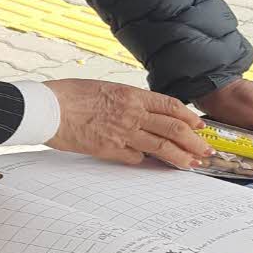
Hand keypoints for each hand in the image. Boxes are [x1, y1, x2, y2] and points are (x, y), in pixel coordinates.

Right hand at [44, 79, 211, 168]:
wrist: (47, 108)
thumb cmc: (67, 94)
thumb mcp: (102, 88)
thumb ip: (124, 100)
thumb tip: (138, 111)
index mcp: (131, 94)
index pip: (171, 106)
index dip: (189, 117)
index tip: (200, 126)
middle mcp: (132, 113)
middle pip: (174, 128)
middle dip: (194, 142)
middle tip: (206, 151)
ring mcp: (123, 133)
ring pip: (162, 147)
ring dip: (180, 157)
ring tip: (191, 164)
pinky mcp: (109, 150)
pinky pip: (135, 157)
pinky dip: (143, 160)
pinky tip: (147, 162)